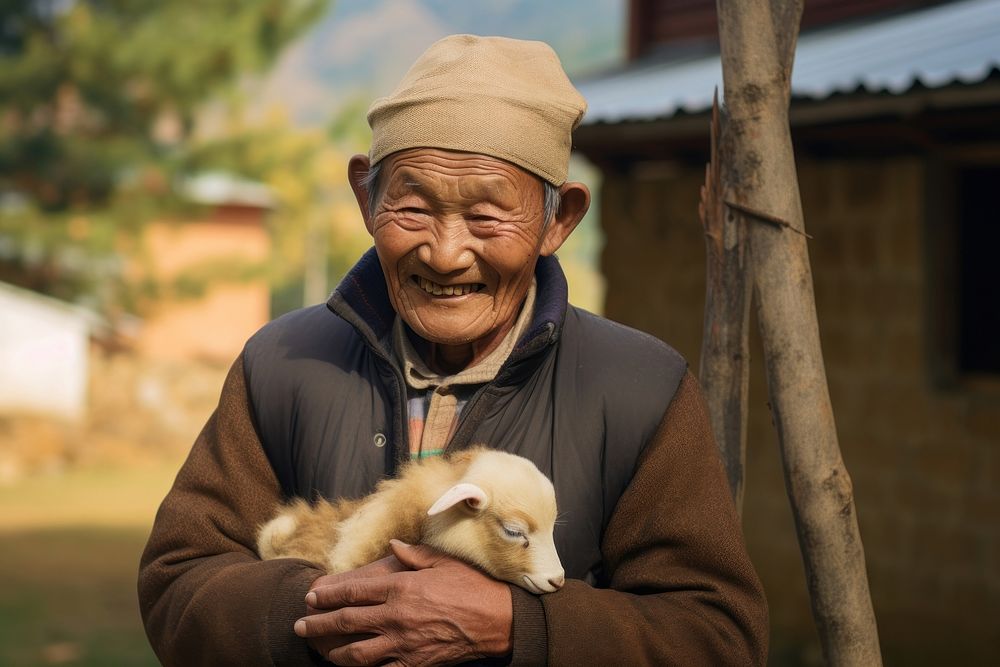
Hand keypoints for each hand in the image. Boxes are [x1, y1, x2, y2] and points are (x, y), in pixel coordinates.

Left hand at [296, 540, 512, 665]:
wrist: (497, 621)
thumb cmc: (472, 587)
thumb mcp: (442, 562)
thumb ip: (413, 554)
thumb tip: (393, 544)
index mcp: (401, 587)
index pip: (354, 591)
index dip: (328, 594)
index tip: (311, 595)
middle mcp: (396, 616)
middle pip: (347, 622)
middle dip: (319, 624)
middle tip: (300, 625)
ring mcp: (404, 643)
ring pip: (357, 653)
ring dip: (334, 652)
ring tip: (321, 651)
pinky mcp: (414, 663)